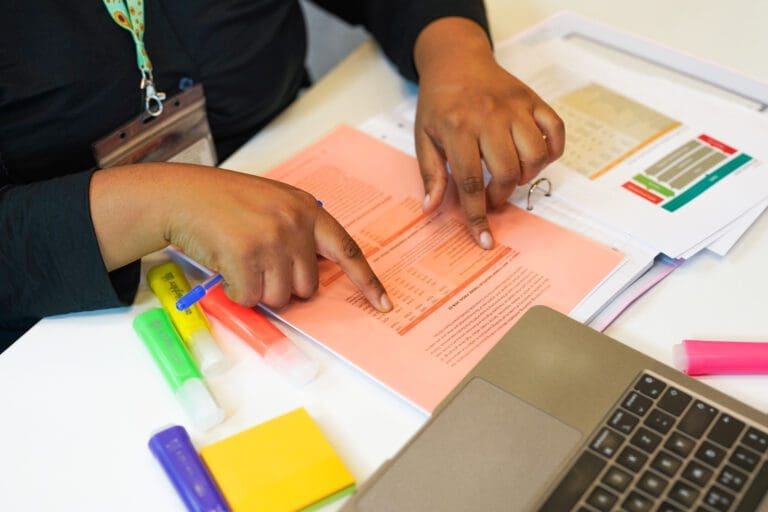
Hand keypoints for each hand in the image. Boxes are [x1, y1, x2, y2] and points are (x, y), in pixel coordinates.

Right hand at [90, 163, 392, 311]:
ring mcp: (272, 238)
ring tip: (239, 261)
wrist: (181, 195)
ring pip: (279, 297)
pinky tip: (225, 267)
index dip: (367, 281)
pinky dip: (236, 292)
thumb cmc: (224, 202)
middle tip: (258, 264)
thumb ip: (300, 231)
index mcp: (307, 210)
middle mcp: (295, 223)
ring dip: (257, 290)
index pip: (347, 250)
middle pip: (308, 287)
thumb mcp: (274, 203)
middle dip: (283, 286)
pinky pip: (250, 297)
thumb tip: (313, 276)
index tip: (383, 303)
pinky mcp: (246, 254)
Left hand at [413, 17, 564, 248]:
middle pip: (507, 171)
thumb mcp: (424, 137)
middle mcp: (489, 117)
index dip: (477, 215)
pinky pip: (556, 130)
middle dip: (501, 195)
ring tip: (512, 175)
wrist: (456, 61)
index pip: (470, 181)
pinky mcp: (533, 100)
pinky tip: (535, 158)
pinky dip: (552, 151)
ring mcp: (515, 107)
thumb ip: (431, 173)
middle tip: (492, 196)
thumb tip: (432, 208)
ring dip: (527, 175)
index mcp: (458, 128)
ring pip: (536, 154)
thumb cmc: (439, 103)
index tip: (484, 239)